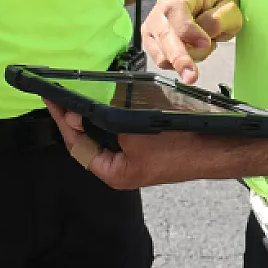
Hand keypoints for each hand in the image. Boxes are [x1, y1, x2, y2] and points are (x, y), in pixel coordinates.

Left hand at [45, 102, 241, 190]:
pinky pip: (120, 131)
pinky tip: (106, 100)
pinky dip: (110, 115)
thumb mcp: (134, 129)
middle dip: (74, 117)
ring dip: (91, 115)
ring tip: (77, 96)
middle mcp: (120, 169)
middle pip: (86, 141)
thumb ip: (106, 119)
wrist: (215, 146)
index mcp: (113, 172)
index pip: (76, 145)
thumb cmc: (178, 144)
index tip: (52, 100)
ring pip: (103, 135)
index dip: (62, 121)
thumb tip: (86, 107)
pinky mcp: (145, 148)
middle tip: (61, 95)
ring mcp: (133, 159)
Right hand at [144, 0, 242, 83]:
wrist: (203, 1)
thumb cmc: (215, 5)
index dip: (189, 30)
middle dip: (179, 58)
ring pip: (163, 52)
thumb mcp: (229, 8)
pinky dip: (177, 63)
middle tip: (191, 77)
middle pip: (165, 35)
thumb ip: (218, 21)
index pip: (177, 11)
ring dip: (187, 58)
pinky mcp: (149, 40)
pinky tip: (190, 51)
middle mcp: (161, 7)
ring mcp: (152, 24)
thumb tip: (200, 42)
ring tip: (202, 45)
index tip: (205, 44)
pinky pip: (161, 60)